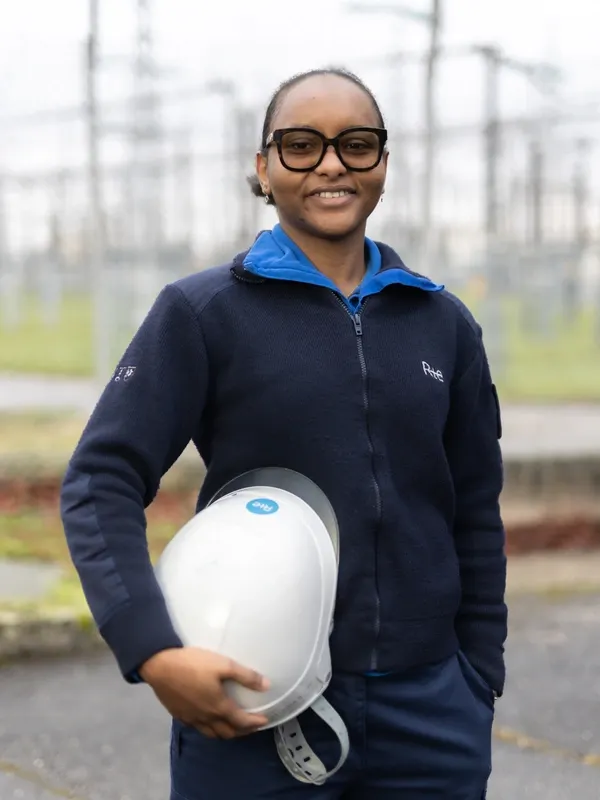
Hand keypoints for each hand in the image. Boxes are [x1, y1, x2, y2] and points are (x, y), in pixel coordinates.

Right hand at [139, 647, 269, 739]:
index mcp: (219, 707)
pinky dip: (209, 728)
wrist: (160, 666)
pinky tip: (208, 720)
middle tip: (251, 726)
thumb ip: (246, 676)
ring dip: (226, 733)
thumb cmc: (193, 664)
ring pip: (212, 734)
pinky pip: (198, 728)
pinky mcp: (179, 715)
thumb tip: (266, 686)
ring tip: (233, 727)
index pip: (241, 722)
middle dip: (242, 731)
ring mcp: (191, 718)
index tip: (265, 721)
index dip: (255, 723)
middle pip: (227, 732)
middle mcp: (206, 718)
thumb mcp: (223, 665)